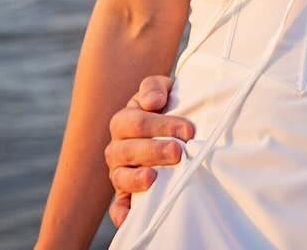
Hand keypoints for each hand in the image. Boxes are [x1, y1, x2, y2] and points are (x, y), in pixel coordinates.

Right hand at [104, 74, 195, 228]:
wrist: (177, 126)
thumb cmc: (169, 106)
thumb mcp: (163, 89)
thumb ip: (154, 88)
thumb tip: (152, 102)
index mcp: (124, 121)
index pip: (135, 122)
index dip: (161, 125)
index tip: (188, 131)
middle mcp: (118, 147)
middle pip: (127, 150)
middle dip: (154, 150)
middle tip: (178, 151)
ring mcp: (120, 171)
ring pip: (120, 176)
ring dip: (137, 179)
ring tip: (154, 178)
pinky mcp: (125, 194)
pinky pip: (118, 206)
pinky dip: (121, 213)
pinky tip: (129, 218)